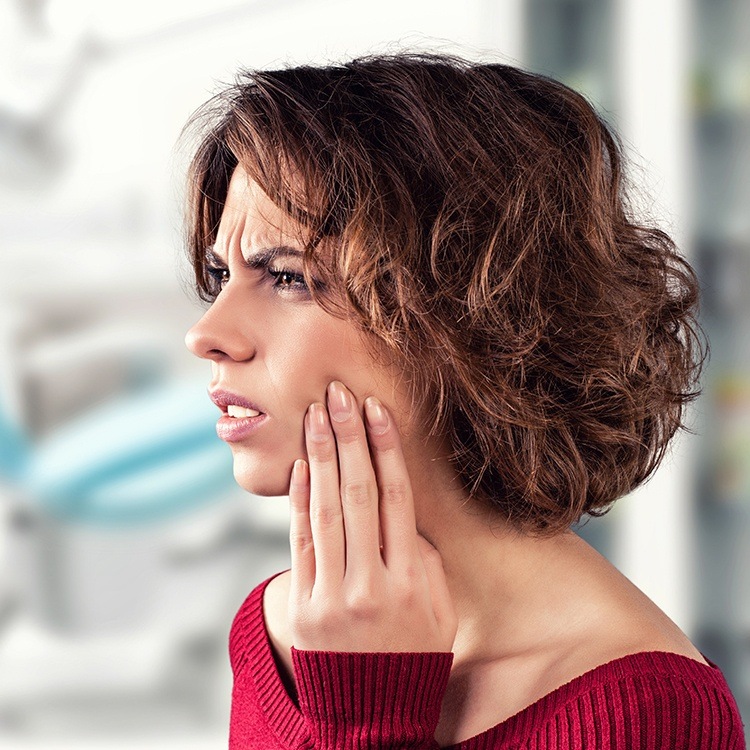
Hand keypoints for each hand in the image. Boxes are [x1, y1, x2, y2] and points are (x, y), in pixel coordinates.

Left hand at [287, 380, 456, 652]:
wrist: (373, 719)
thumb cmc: (413, 656)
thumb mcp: (439, 610)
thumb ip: (423, 559)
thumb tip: (400, 510)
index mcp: (413, 581)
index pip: (397, 499)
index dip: (385, 450)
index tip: (376, 411)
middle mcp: (372, 584)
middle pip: (358, 493)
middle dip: (348, 437)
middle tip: (338, 393)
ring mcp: (333, 595)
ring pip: (326, 510)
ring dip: (320, 456)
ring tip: (316, 414)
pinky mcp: (303, 605)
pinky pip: (300, 541)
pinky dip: (298, 499)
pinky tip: (300, 465)